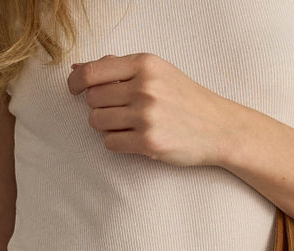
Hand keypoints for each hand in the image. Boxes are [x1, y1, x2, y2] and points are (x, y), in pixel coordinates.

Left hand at [67, 53, 235, 167]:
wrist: (218, 127)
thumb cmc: (186, 100)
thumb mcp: (157, 72)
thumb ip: (118, 69)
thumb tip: (78, 70)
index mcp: (144, 64)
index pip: (92, 72)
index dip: (76, 82)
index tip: (74, 90)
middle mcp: (144, 87)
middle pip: (92, 99)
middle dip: (98, 107)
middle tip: (117, 112)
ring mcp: (146, 116)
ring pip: (98, 122)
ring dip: (106, 126)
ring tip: (127, 126)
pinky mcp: (149, 143)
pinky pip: (111, 143)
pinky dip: (117, 143)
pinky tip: (134, 139)